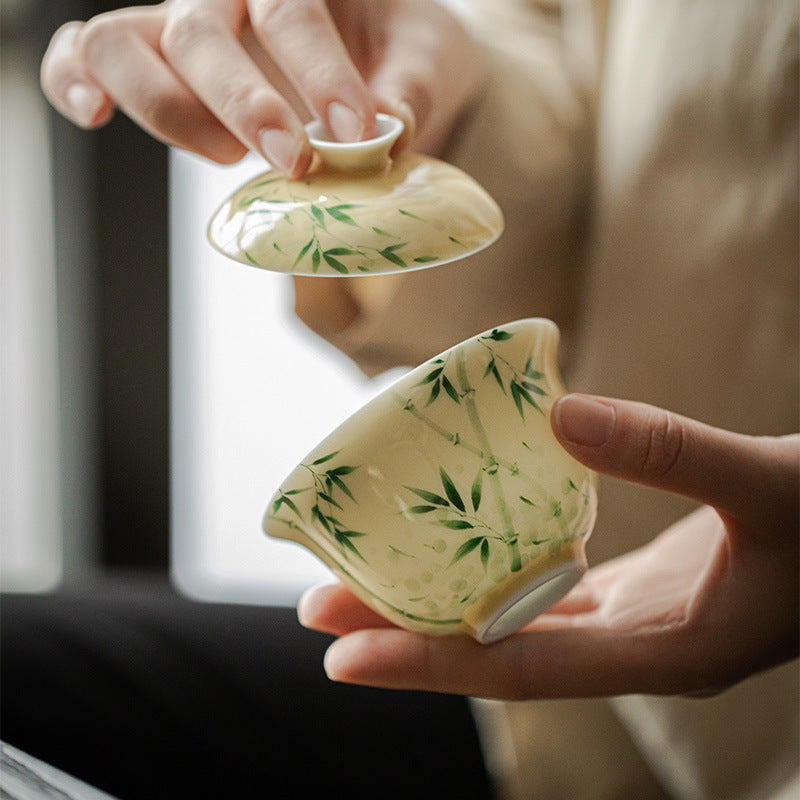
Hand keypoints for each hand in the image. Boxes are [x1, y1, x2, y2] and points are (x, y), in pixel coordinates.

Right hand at [40, 0, 483, 175]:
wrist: (382, 54)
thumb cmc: (401, 50)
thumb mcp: (428, 59)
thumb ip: (412, 88)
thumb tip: (389, 128)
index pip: (289, 6)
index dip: (317, 70)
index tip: (355, 134)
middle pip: (200, 29)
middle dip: (244, 102)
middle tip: (295, 162)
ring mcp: (182, 24)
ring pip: (126, 41)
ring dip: (167, 108)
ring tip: (227, 158)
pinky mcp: (155, 60)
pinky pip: (86, 53)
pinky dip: (73, 80)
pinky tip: (93, 116)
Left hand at [299, 394, 798, 698]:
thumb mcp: (772, 480)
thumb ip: (671, 451)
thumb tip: (559, 416)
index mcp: (668, 652)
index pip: (527, 670)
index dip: (432, 664)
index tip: (343, 655)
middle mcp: (637, 649)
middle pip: (502, 653)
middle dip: (410, 637)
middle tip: (321, 608)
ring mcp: (634, 623)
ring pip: (517, 623)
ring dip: (441, 605)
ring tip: (362, 582)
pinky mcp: (636, 591)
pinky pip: (546, 592)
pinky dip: (493, 579)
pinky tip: (453, 554)